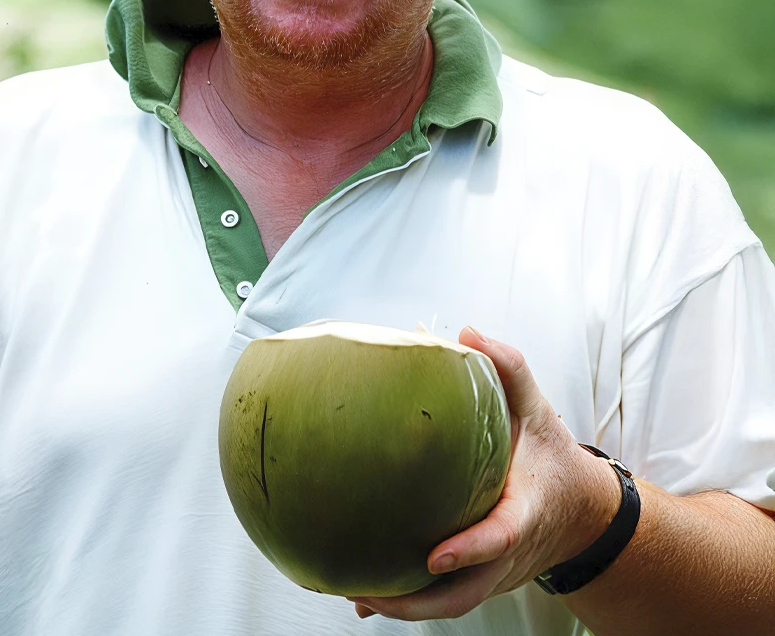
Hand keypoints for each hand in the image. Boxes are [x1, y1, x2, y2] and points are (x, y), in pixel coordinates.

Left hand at [349, 327, 621, 620]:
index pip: (498, 538)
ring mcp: (492, 575)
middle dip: (416, 601)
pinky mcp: (478, 580)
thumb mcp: (541, 411)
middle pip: (464, 593)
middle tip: (367, 591)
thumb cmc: (552, 458)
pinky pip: (441, 599)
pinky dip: (403, 602)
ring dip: (401, 606)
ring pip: (449, 604)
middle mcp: (506, 555)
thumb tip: (468, 331)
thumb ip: (510, 371)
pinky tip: (362, 598)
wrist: (583, 513)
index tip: (433, 555)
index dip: (469, 550)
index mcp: (523, 514)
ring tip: (353, 595)